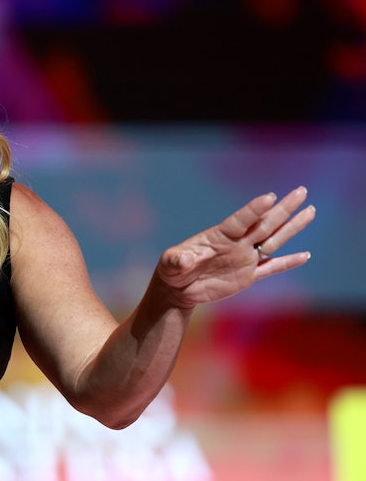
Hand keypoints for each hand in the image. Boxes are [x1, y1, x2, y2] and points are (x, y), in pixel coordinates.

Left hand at [155, 187, 314, 308]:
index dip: (253, 209)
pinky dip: (288, 262)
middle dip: (283, 209)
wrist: (179, 289)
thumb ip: (177, 260)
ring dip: (292, 227)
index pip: (240, 220)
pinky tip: (305, 256)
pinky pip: (272, 267)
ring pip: (273, 240)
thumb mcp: (170, 264)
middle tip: (301, 191)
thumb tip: (182, 261)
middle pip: (264, 224)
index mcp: (219, 236)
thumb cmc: (172, 271)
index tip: (269, 197)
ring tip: (310, 211)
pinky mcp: (248, 276)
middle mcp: (236, 243)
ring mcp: (244, 258)